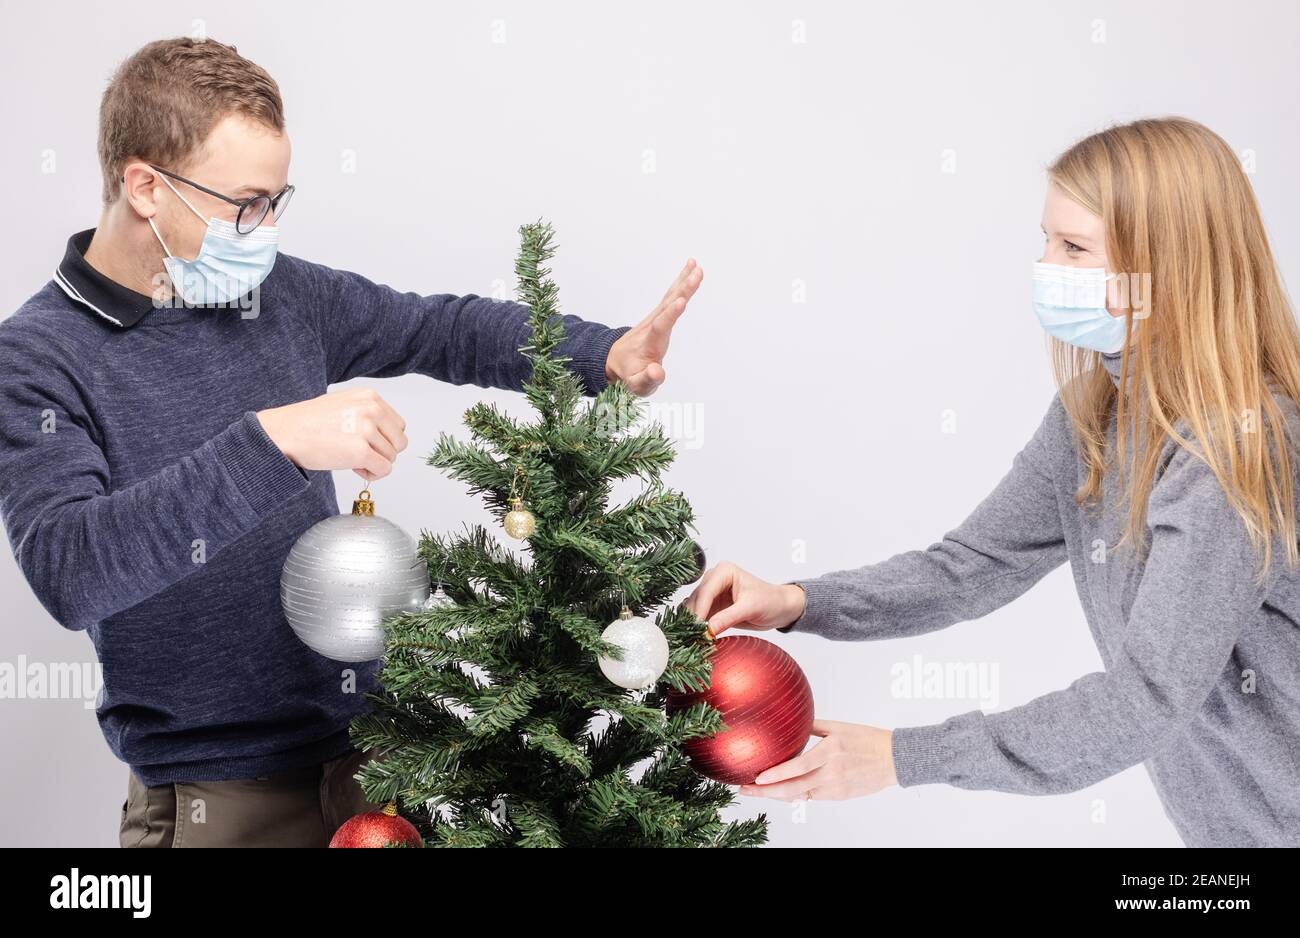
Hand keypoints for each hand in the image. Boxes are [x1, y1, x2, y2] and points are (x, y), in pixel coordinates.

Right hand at [257, 387, 407, 481]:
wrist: (283, 433)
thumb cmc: (309, 422)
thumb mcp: (344, 404)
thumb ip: (368, 414)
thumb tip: (388, 434)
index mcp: (370, 397)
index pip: (398, 425)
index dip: (384, 439)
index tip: (365, 443)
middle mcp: (372, 410)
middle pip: (399, 442)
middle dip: (383, 452)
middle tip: (359, 454)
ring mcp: (366, 430)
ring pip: (392, 458)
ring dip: (375, 464)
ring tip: (352, 460)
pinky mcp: (361, 451)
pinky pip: (384, 470)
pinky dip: (373, 474)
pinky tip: (356, 469)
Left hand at [605, 259, 703, 395]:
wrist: (616, 360)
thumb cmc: (630, 375)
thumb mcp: (636, 385)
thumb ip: (646, 380)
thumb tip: (656, 372)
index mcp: (650, 344)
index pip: (660, 327)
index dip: (670, 314)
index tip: (681, 301)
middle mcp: (652, 326)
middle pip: (668, 306)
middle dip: (683, 290)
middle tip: (696, 274)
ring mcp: (656, 318)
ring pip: (670, 297)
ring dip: (684, 281)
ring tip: (696, 266)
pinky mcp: (660, 314)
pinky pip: (671, 295)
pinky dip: (681, 282)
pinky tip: (692, 268)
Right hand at [684, 561, 806, 636]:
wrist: (779, 608)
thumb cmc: (770, 601)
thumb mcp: (751, 609)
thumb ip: (728, 618)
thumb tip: (708, 630)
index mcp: (724, 572)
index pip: (706, 591)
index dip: (699, 610)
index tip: (695, 628)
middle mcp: (714, 579)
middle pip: (696, 599)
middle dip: (693, 617)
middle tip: (692, 636)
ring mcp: (712, 592)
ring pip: (693, 608)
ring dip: (692, 622)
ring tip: (692, 638)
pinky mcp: (712, 606)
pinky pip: (698, 616)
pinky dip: (696, 625)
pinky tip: (695, 636)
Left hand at [738, 721, 897, 800]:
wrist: (894, 759)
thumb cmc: (867, 739)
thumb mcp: (839, 727)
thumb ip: (814, 726)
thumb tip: (792, 721)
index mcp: (830, 752)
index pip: (797, 767)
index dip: (775, 775)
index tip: (756, 778)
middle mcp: (831, 773)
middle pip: (793, 788)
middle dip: (766, 792)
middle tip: (745, 789)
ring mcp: (835, 788)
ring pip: (800, 796)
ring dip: (777, 795)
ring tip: (758, 791)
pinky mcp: (839, 796)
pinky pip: (812, 797)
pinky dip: (795, 796)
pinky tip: (781, 793)